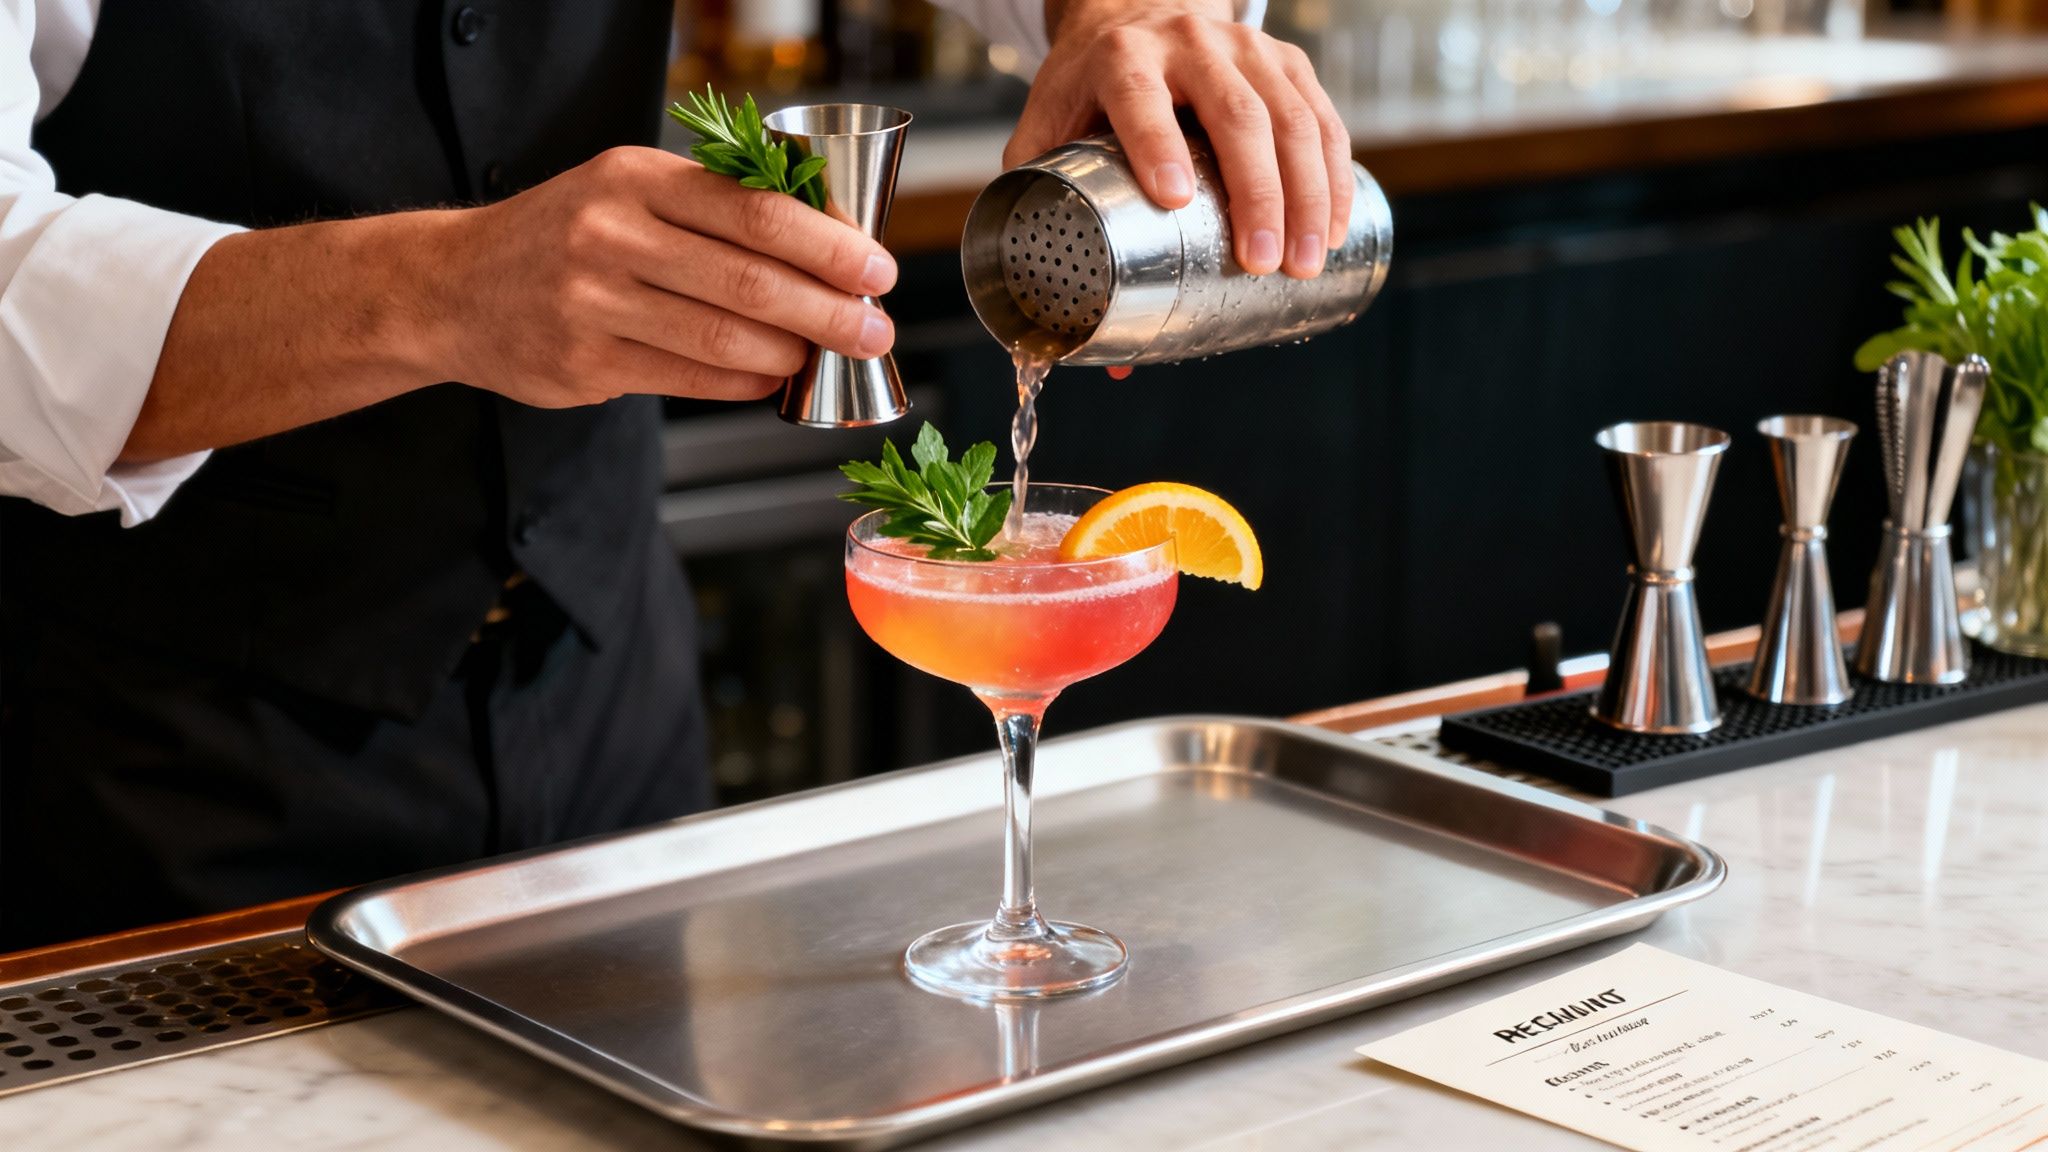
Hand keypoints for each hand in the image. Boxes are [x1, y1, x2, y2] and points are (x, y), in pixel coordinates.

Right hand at [438, 146, 897, 406]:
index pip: (758, 212)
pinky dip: (745, 382)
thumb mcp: (629, 191)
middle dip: (829, 311)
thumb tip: (826, 249)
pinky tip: (771, 377)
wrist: (453, 286)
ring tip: (826, 356)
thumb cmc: (565, 236)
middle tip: (874, 329)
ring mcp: (594, 302)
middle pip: (751, 281)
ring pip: (724, 338)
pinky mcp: (585, 363)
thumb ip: (712, 210)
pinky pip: (691, 378)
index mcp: (637, 178)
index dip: (831, 246)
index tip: (878, 270)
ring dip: (792, 354)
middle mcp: (612, 235)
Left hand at [1012, 1, 1351, 280]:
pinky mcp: (1286, 59)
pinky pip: (1323, 117)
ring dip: (1307, 195)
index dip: (1156, 144)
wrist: (1136, 14)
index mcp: (1121, 57)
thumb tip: (1095, 344)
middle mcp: (1187, 42)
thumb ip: (1052, 220)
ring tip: (1307, 261)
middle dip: (1257, 193)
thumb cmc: (1090, 89)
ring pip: (1290, 118)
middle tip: (1261, 263)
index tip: (1173, 199)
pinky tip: (1334, 227)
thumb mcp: (1050, 133)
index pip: (1139, 96)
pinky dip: (1334, 176)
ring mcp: (1245, 46)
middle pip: (1235, 114)